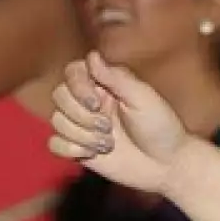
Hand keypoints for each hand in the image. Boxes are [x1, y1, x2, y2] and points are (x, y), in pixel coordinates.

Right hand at [48, 52, 192, 194]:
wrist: (165, 165)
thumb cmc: (161, 127)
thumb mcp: (144, 98)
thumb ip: (117, 77)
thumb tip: (92, 55)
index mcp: (106, 86)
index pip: (74, 72)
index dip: (77, 85)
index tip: (97, 103)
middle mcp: (90, 103)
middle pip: (59, 95)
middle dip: (81, 114)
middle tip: (108, 127)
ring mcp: (82, 126)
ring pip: (57, 120)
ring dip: (82, 134)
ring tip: (109, 144)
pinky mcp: (77, 148)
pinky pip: (54, 143)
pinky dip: (70, 149)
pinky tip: (93, 154)